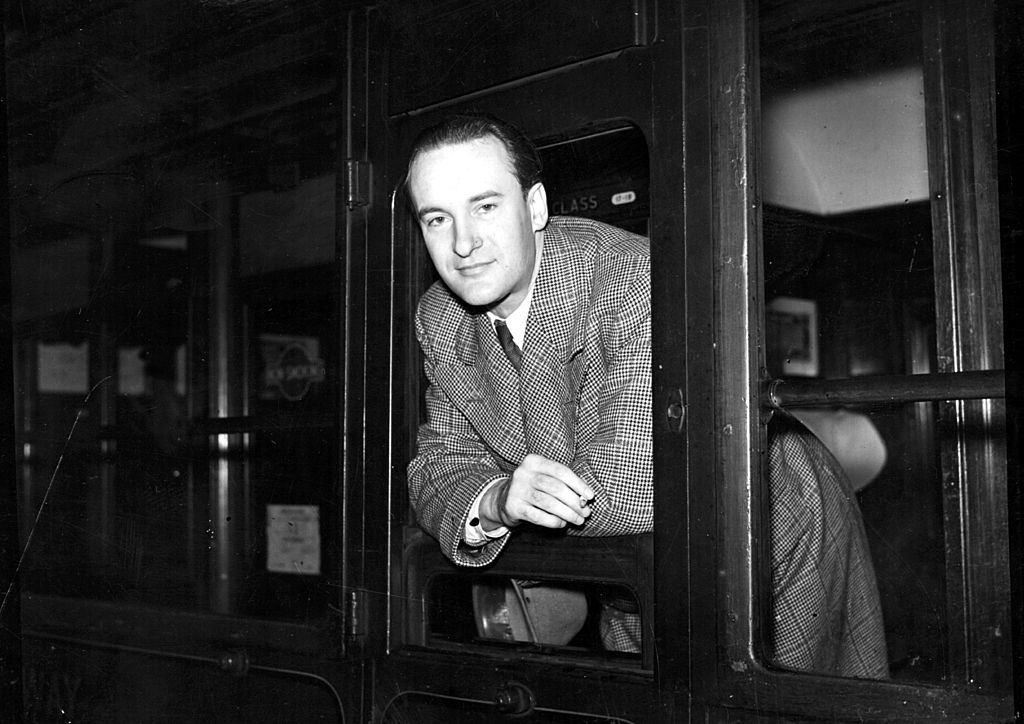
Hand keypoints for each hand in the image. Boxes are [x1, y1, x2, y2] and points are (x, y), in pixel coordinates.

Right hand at [479, 454, 594, 530]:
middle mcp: (523, 473)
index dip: (578, 484)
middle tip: (586, 512)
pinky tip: (562, 523)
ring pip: (548, 503)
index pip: (561, 471)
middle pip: (555, 488)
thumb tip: (586, 499)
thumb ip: (564, 484)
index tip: (591, 496)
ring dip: (567, 513)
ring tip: (578, 520)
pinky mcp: (513, 507)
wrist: (503, 499)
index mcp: (533, 461)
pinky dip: (554, 521)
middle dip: (574, 502)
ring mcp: (516, 490)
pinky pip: (539, 516)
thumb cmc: (534, 487)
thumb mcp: (545, 477)